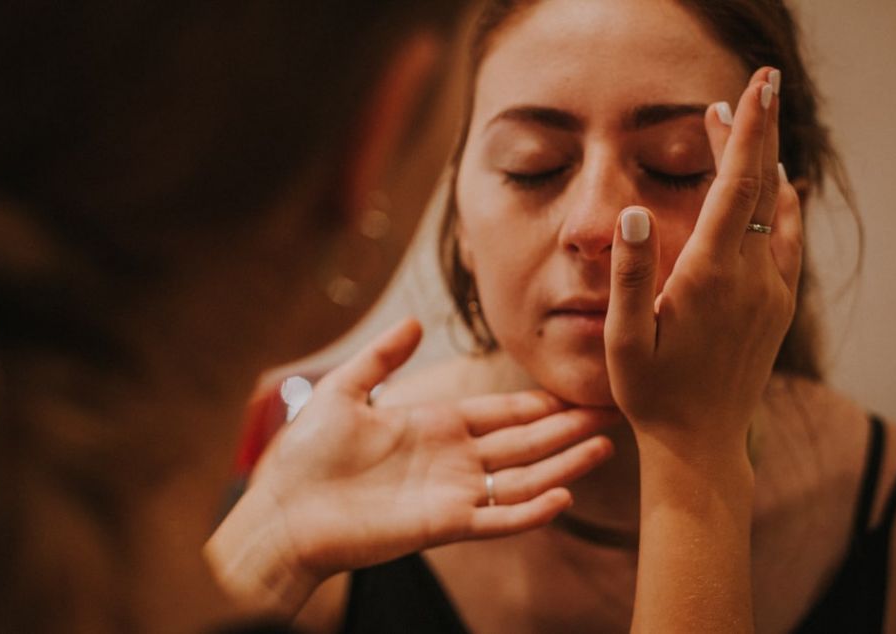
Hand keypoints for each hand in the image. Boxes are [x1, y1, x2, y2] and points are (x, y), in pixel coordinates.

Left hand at [207, 317, 612, 617]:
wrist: (285, 511)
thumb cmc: (306, 455)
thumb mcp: (345, 392)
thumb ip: (382, 358)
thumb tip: (412, 320)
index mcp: (434, 425)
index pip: (500, 412)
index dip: (538, 404)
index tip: (574, 391)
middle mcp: (452, 459)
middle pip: (524, 442)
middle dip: (566, 429)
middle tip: (610, 413)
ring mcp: (452, 492)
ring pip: (522, 478)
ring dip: (563, 464)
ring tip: (604, 446)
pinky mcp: (443, 524)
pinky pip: (497, 519)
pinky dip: (531, 510)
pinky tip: (564, 494)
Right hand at [606, 68, 794, 632]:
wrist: (700, 442)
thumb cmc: (651, 391)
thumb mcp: (622, 336)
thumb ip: (629, 271)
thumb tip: (634, 209)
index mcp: (710, 277)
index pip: (735, 186)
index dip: (745, 131)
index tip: (755, 87)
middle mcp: (751, 277)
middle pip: (760, 186)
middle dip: (756, 132)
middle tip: (748, 89)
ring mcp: (771, 292)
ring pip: (776, 210)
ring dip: (763, 165)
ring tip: (744, 129)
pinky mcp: (777, 306)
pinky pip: (788, 240)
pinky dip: (782, 204)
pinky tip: (779, 190)